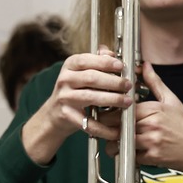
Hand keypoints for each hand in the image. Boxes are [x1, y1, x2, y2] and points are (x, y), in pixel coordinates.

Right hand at [21, 49, 131, 163]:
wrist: (55, 113)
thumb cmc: (74, 89)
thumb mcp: (81, 71)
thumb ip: (96, 61)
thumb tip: (111, 53)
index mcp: (70, 66)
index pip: (86, 60)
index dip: (105, 62)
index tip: (121, 66)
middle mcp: (65, 80)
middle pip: (91, 78)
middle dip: (113, 82)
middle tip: (128, 85)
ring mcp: (64, 98)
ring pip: (90, 98)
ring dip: (112, 99)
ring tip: (127, 101)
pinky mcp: (67, 116)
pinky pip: (89, 122)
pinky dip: (105, 127)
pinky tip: (117, 128)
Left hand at [106, 62, 182, 182]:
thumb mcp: (171, 100)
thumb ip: (154, 82)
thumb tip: (144, 65)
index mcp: (154, 108)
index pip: (122, 107)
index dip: (113, 110)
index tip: (110, 112)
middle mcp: (152, 124)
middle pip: (118, 124)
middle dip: (109, 126)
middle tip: (107, 127)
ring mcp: (152, 141)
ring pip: (121, 141)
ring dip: (114, 142)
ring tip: (116, 141)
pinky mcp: (152, 157)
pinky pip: (130, 155)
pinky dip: (126, 154)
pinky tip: (129, 151)